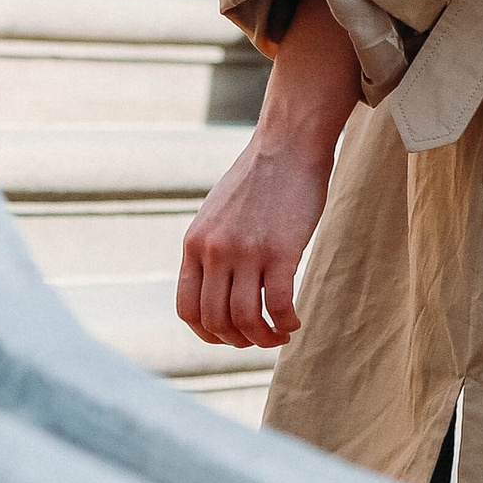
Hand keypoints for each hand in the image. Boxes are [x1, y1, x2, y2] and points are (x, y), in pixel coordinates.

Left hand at [177, 0, 360, 347]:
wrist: (288, 141)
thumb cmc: (259, 178)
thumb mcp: (217, 214)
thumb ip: (210, 249)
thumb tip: (216, 290)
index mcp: (194, 243)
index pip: (188, 310)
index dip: (207, 334)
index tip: (229, 335)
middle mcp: (214, 251)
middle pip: (216, 321)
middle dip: (238, 340)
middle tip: (260, 337)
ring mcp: (246, 251)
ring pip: (245, 320)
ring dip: (264, 338)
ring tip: (279, 335)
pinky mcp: (281, 250)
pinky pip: (277, 306)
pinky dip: (285, 323)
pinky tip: (294, 321)